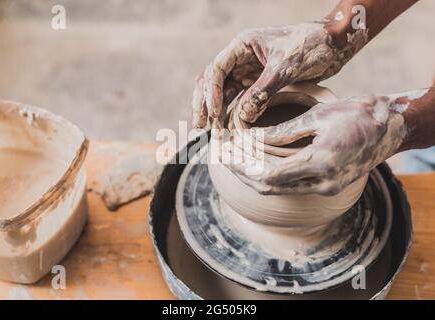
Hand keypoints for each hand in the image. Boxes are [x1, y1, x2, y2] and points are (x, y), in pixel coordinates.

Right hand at [192, 22, 366, 128]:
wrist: (333, 45)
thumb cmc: (311, 46)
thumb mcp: (286, 68)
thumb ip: (263, 91)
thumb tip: (243, 116)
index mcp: (242, 46)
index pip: (217, 69)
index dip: (212, 93)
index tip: (215, 114)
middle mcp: (240, 58)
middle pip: (212, 82)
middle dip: (204, 104)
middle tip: (199, 127)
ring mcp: (247, 72)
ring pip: (222, 93)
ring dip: (215, 112)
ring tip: (210, 133)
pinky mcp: (257, 84)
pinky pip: (237, 100)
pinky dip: (230, 114)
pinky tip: (226, 129)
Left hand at [224, 95, 406, 194]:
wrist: (390, 128)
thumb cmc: (358, 114)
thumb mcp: (318, 116)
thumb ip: (283, 132)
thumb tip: (250, 138)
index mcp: (320, 161)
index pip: (267, 174)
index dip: (241, 166)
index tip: (222, 152)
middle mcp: (323, 182)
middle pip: (268, 186)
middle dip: (240, 172)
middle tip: (220, 155)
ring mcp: (326, 188)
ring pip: (277, 189)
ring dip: (251, 175)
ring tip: (231, 158)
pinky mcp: (327, 186)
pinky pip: (290, 186)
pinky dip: (269, 175)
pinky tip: (255, 162)